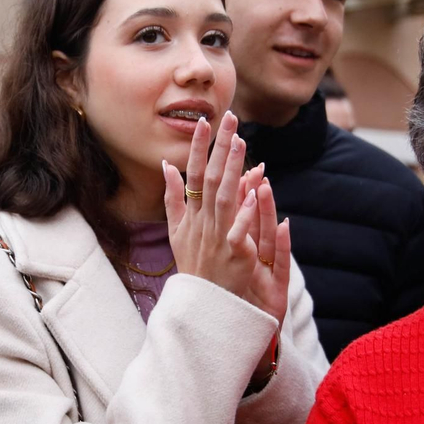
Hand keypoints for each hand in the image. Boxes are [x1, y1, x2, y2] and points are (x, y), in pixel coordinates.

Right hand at [162, 112, 289, 323]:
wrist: (201, 305)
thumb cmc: (193, 267)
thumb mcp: (176, 231)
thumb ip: (173, 198)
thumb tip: (168, 166)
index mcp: (191, 214)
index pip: (194, 173)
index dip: (199, 147)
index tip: (204, 121)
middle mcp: (203, 222)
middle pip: (212, 178)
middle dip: (220, 147)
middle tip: (229, 118)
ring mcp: (217, 237)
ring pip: (225, 197)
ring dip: (233, 168)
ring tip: (241, 142)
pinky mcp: (234, 254)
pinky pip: (239, 230)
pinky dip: (246, 211)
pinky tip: (256, 190)